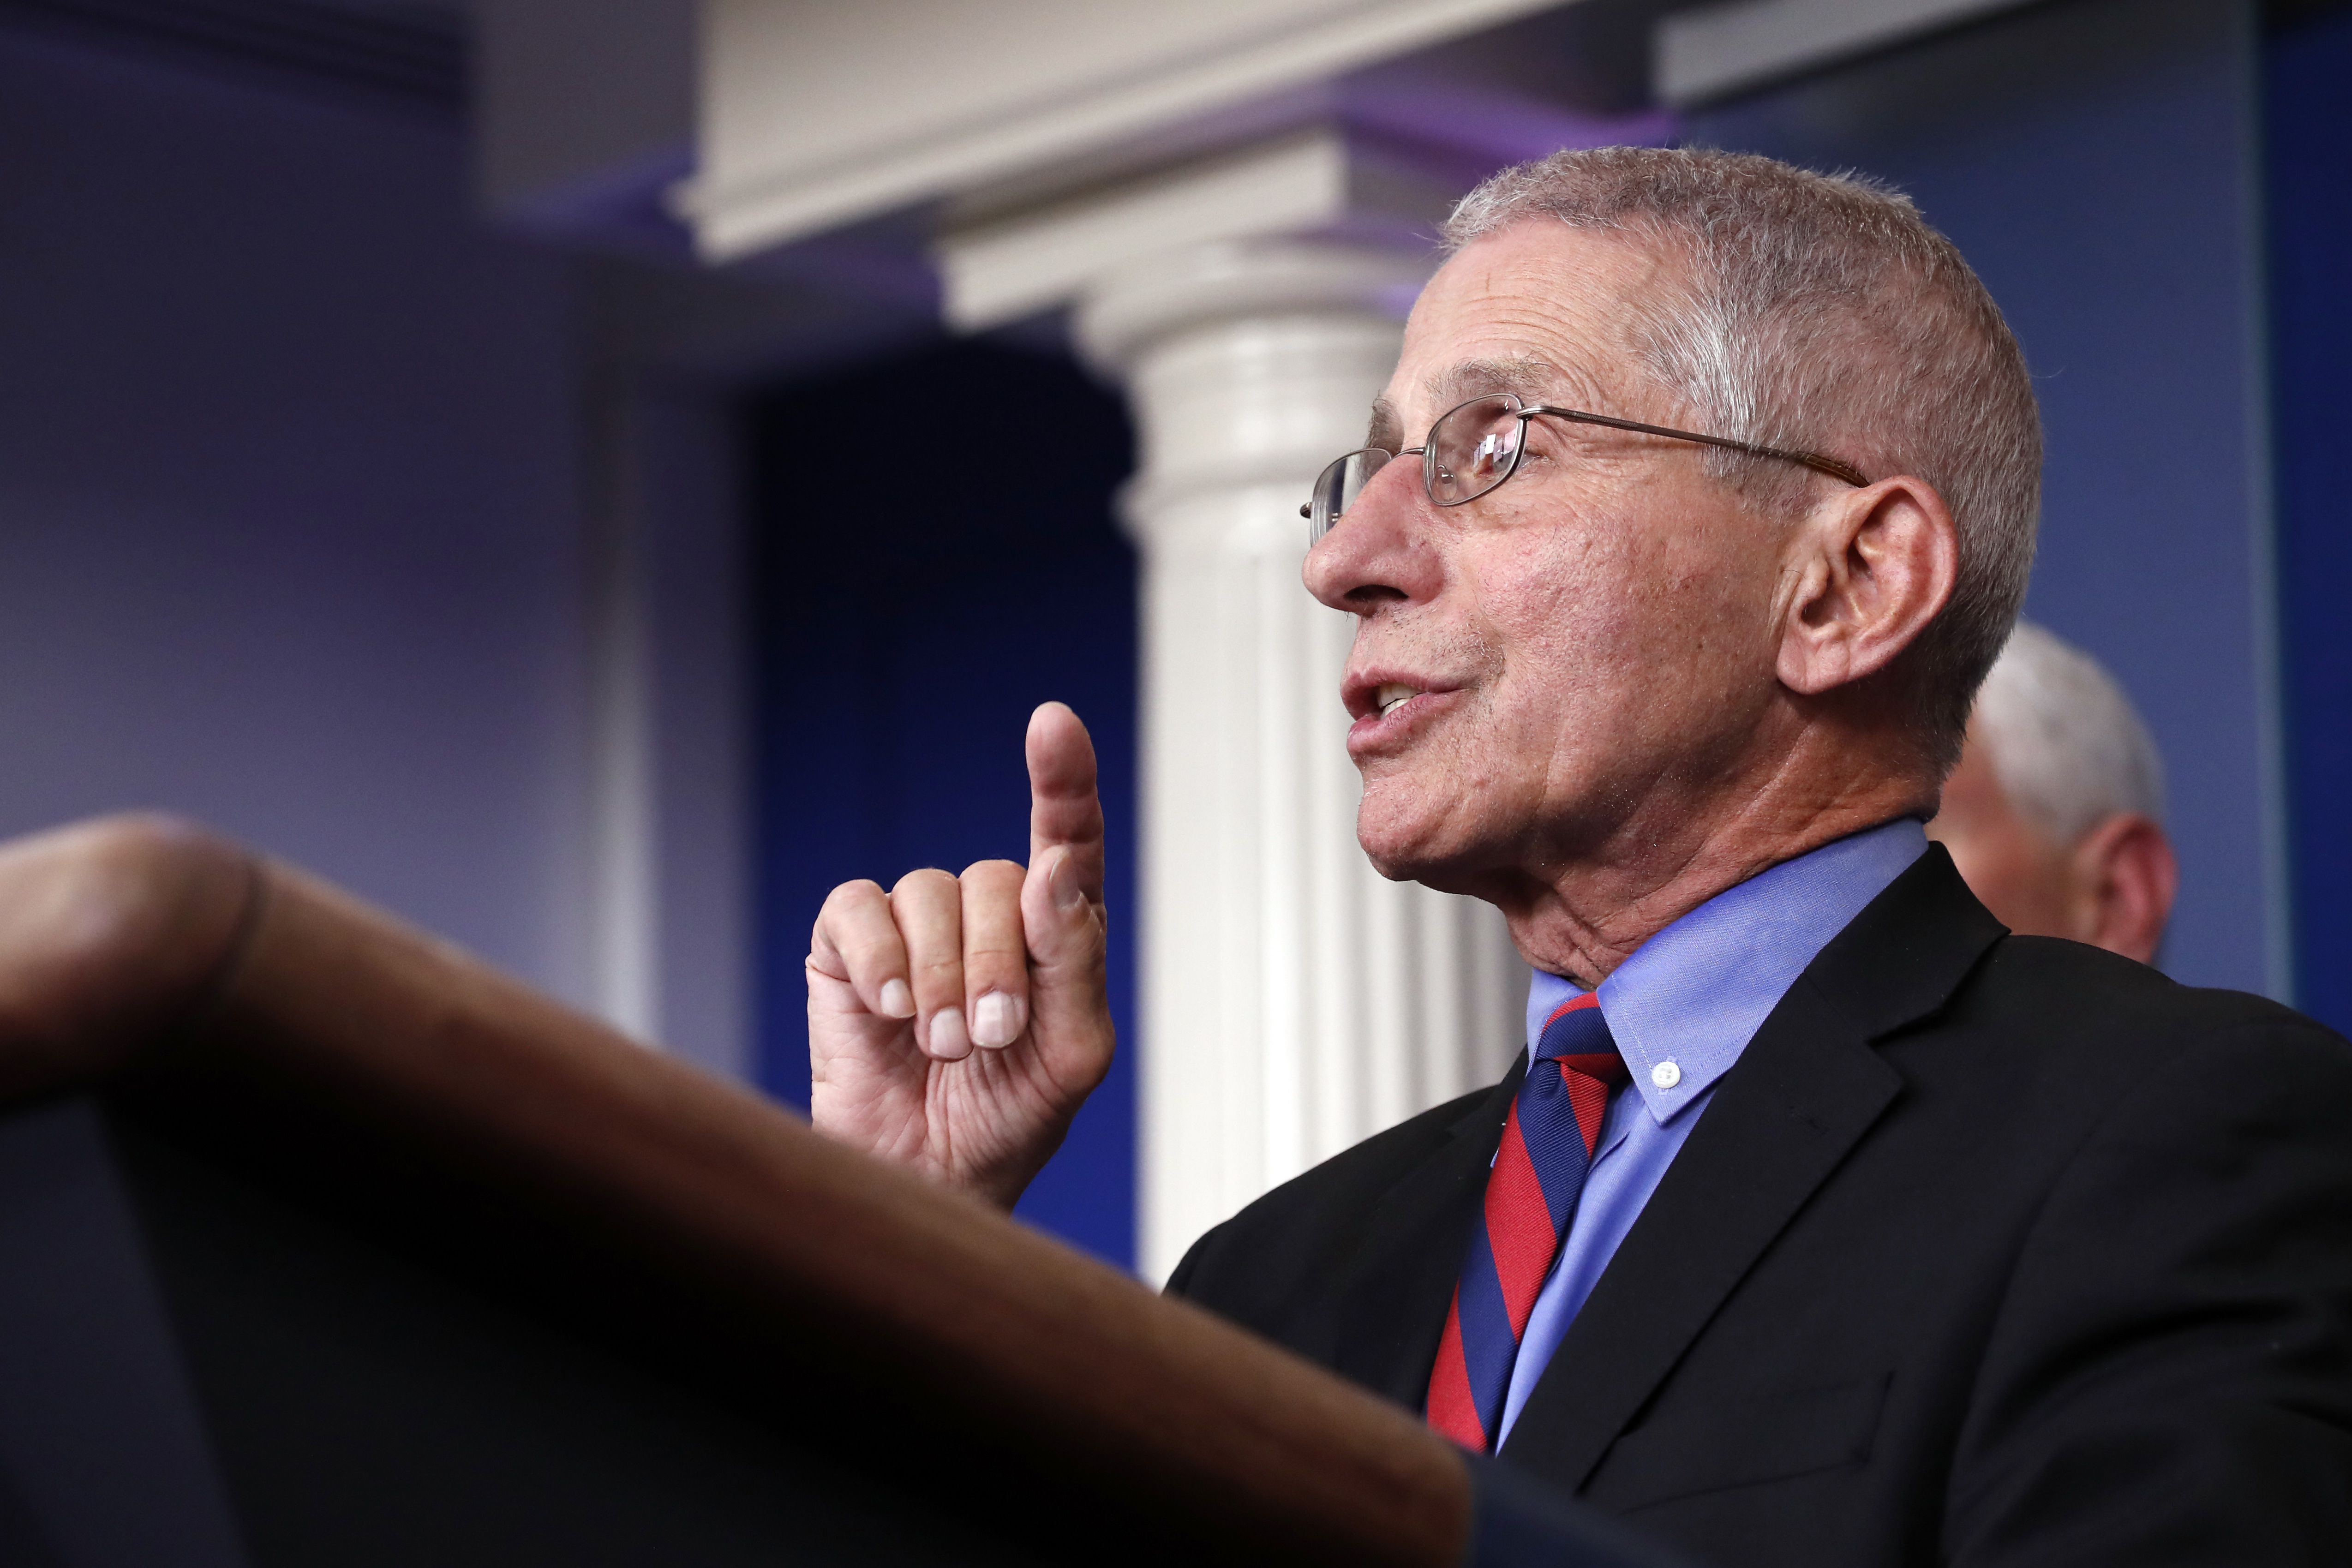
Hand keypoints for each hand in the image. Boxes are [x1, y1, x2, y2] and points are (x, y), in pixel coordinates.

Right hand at [806, 702, 1113, 1208]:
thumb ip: (1074, 957)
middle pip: (994, 878)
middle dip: (996, 964)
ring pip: (927, 892)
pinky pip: (857, 908)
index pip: (1068, 834)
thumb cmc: (1010, 1116)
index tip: (1053, 725)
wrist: (929, 1177)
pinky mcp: (848, 943)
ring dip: (940, 978)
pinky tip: (891, 1011)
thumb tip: (1059, 861)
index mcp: (1054, 926)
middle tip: (990, 1038)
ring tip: (943, 1046)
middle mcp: (986, 910)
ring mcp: (914, 922)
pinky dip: (877, 960)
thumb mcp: (1071, 1052)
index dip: (1062, 778)